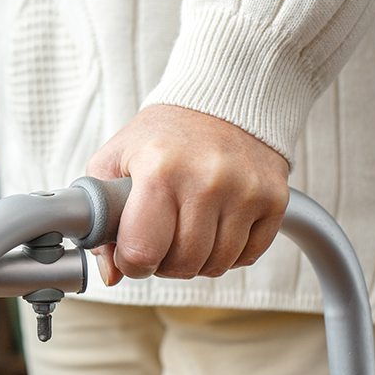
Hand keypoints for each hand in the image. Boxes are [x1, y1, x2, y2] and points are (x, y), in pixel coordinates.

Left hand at [85, 105, 289, 285]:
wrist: (220, 101)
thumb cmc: (161, 135)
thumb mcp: (113, 160)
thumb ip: (100, 219)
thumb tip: (111, 273)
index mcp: (159, 171)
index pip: (143, 251)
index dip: (131, 263)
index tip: (130, 254)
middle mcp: (206, 182)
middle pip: (183, 264)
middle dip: (164, 264)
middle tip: (158, 242)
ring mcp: (245, 192)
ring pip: (217, 265)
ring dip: (196, 260)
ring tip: (185, 231)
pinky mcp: (274, 200)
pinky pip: (248, 256)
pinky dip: (228, 253)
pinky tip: (214, 228)